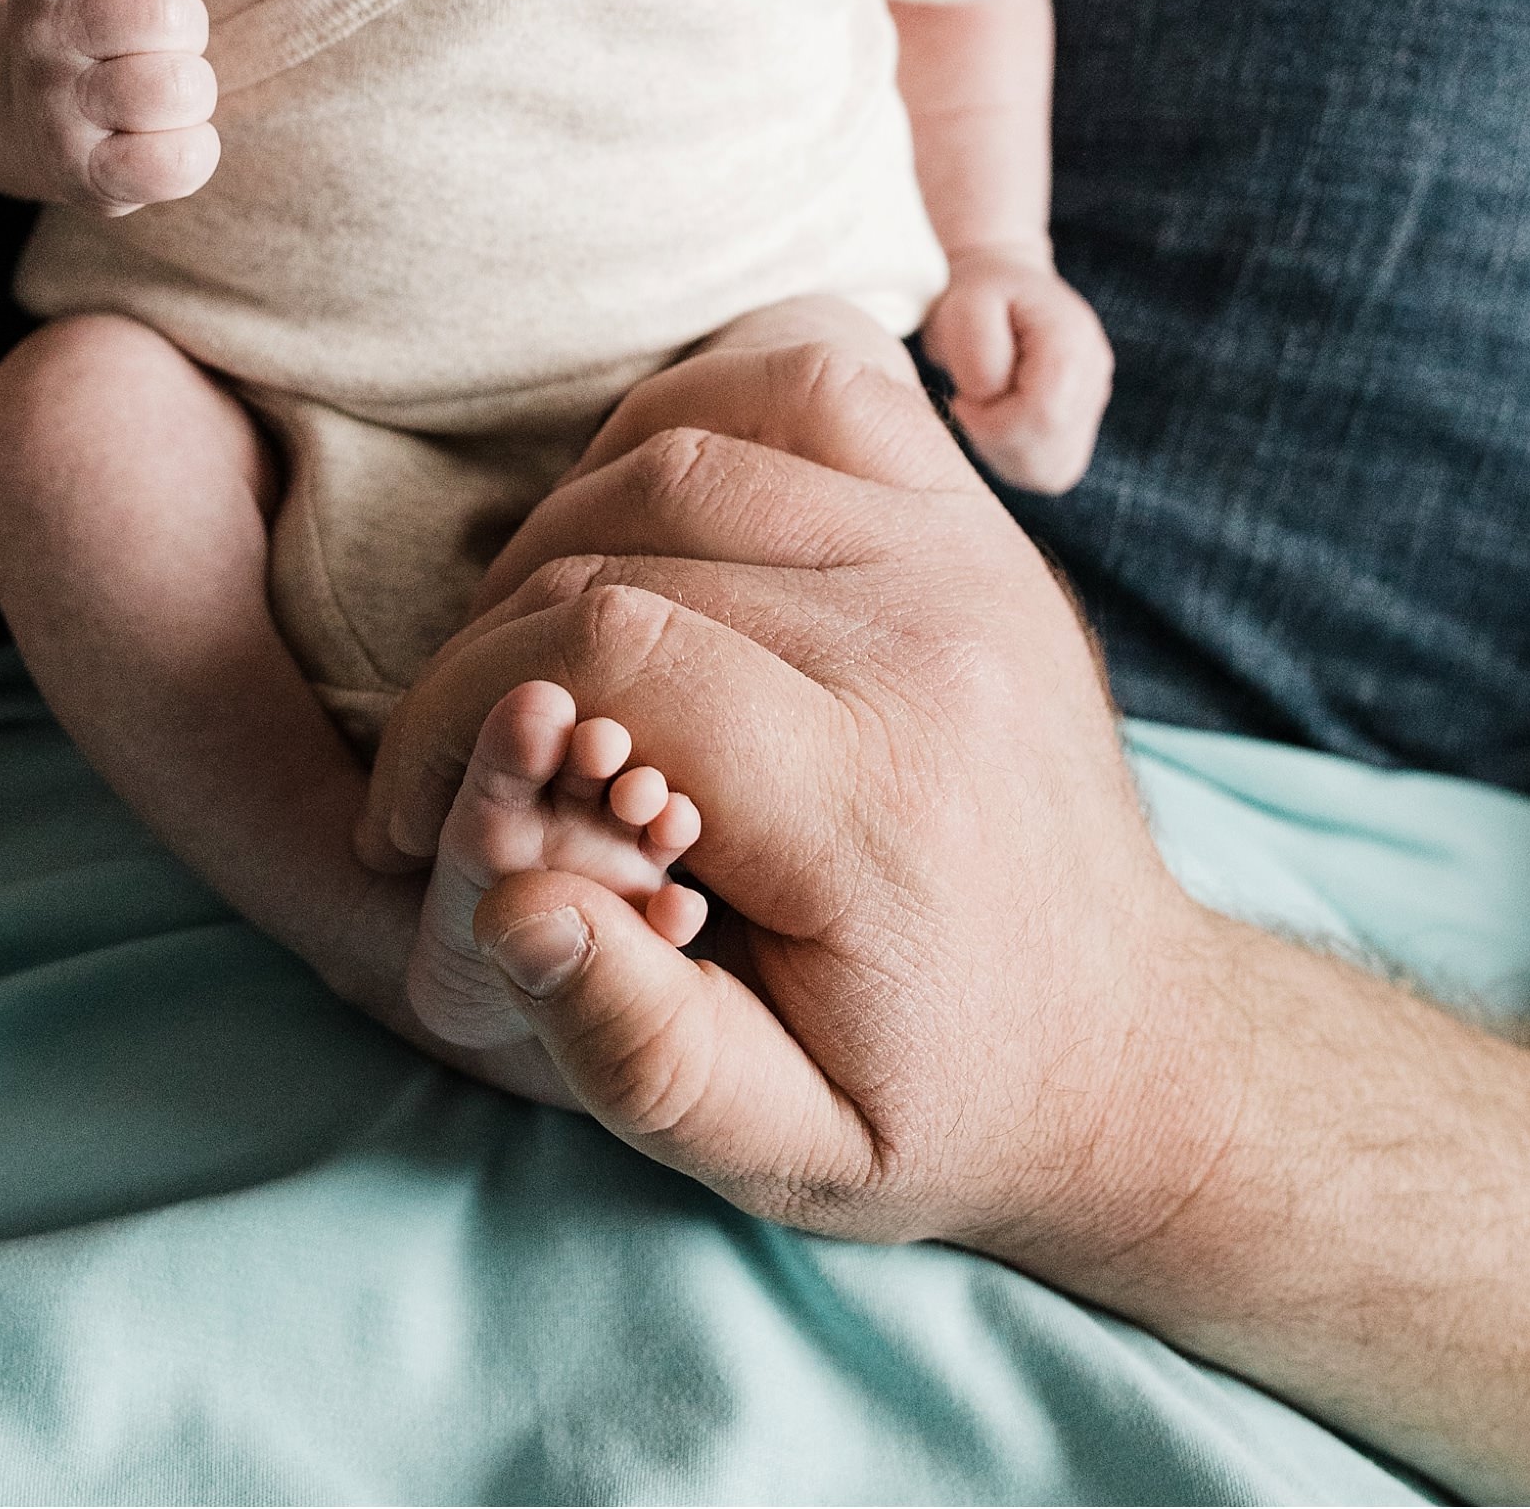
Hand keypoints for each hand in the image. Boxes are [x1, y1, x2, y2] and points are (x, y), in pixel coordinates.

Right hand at [6, 0, 217, 213]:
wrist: (27, 123)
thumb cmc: (98, 30)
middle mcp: (40, 42)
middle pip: (160, 14)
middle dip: (188, 24)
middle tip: (165, 42)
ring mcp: (56, 114)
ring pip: (174, 87)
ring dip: (192, 87)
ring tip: (166, 90)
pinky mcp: (85, 178)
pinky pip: (173, 163)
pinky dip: (194, 149)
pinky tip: (173, 137)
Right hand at [361, 350, 1214, 1246]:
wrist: (1126, 1045)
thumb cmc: (932, 1097)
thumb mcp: (783, 1153)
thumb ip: (639, 1050)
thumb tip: (509, 905)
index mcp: (878, 795)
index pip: (607, 653)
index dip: (458, 710)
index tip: (403, 809)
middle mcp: (931, 639)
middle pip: (629, 539)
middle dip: (493, 637)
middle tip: (457, 746)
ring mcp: (965, 555)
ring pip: (694, 444)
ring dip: (568, 524)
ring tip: (530, 647)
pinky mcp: (975, 517)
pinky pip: (811, 376)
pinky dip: (695, 416)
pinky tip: (642, 528)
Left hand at [919, 242, 1111, 490]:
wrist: (1002, 296)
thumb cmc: (980, 297)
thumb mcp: (965, 301)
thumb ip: (975, 344)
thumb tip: (988, 395)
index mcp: (1075, 340)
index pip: (1044, 412)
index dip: (993, 418)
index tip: (964, 396)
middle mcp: (1096, 379)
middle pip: (1047, 445)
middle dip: (993, 435)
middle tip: (970, 402)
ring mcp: (1093, 411)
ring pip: (1048, 469)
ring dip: (1001, 449)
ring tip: (986, 408)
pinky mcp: (1077, 438)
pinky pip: (1047, 473)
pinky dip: (1012, 458)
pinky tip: (1000, 423)